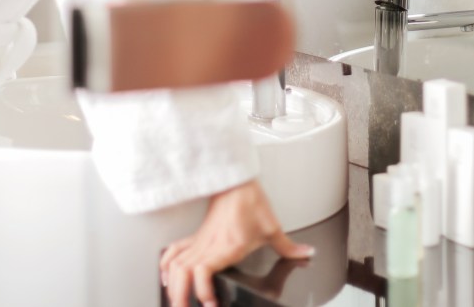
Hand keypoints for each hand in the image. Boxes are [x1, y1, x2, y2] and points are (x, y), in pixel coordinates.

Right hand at [159, 179, 313, 306]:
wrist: (235, 180)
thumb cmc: (250, 200)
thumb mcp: (272, 227)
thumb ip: (288, 246)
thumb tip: (306, 253)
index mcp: (226, 246)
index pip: (203, 271)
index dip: (202, 291)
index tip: (210, 305)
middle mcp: (208, 245)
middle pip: (182, 273)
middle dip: (179, 295)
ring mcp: (199, 241)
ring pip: (175, 264)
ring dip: (172, 284)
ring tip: (176, 300)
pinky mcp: (196, 236)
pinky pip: (175, 251)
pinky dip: (167, 265)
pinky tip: (167, 276)